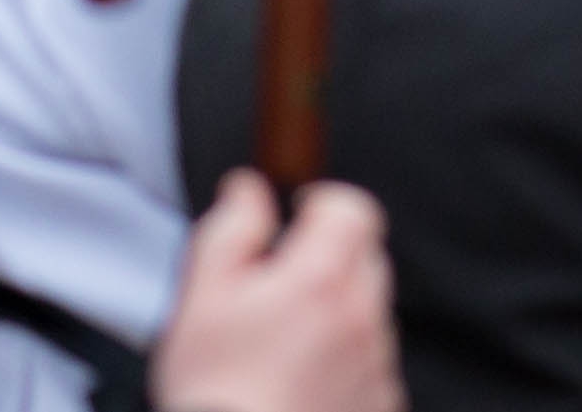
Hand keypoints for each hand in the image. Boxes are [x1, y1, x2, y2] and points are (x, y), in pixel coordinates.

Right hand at [150, 174, 398, 411]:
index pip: (355, 209)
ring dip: (337, 311)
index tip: (298, 217)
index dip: (324, 202)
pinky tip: (302, 379)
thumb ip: (232, 225)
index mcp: (322, 279)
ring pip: (370, 312)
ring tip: (285, 343)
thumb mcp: (202, 290)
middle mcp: (361, 318)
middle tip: (282, 283)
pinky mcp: (379, 403)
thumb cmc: (216, 385)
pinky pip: (372, 363)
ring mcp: (375, 366)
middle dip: (330, 256)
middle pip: (368, 257)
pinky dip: (346, 360)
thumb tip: (249, 191)